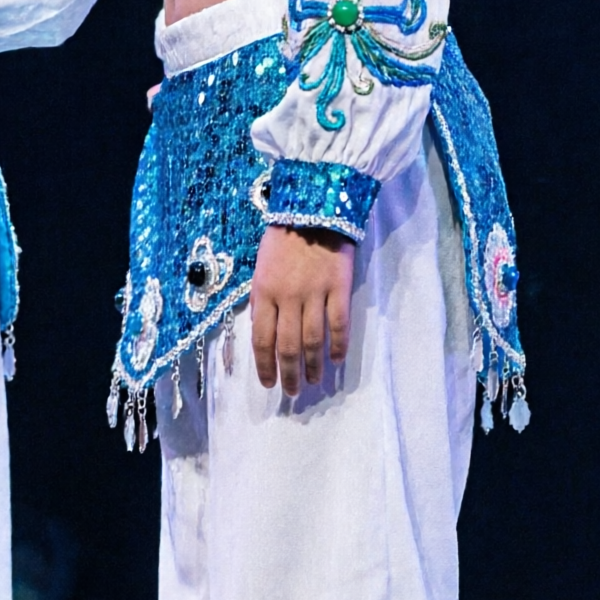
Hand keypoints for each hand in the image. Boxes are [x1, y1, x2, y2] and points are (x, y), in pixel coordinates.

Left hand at [250, 224, 355, 394]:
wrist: (313, 206)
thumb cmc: (283, 236)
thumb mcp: (260, 266)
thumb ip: (261, 299)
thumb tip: (263, 330)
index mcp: (263, 292)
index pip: (261, 339)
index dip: (264, 365)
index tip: (269, 383)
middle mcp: (287, 297)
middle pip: (287, 346)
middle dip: (289, 374)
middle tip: (292, 392)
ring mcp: (314, 293)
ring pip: (312, 341)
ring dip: (312, 366)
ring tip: (314, 382)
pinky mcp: (338, 288)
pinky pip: (339, 324)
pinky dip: (338, 345)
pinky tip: (338, 359)